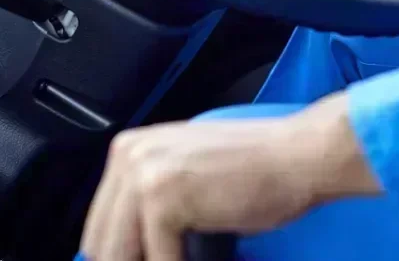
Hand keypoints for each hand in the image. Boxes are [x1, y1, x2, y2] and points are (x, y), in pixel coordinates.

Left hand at [80, 94, 380, 260]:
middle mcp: (127, 155)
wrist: (299, 156)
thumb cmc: (258, 171)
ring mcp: (142, 175)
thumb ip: (152, 202)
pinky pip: (157, 259)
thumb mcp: (188, 176)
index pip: (99, 225)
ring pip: (120, 254)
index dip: (118, 257)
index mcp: (128, 149)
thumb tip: (129, 248)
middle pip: (103, 242)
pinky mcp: (162, 198)